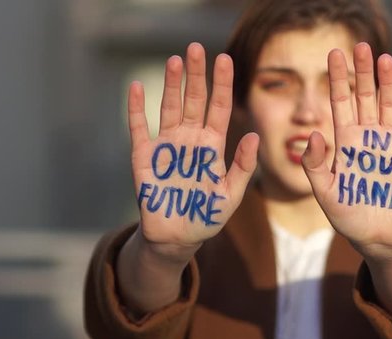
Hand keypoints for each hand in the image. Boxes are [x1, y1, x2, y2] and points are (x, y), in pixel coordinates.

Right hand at [128, 43, 258, 253]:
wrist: (177, 238)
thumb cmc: (207, 217)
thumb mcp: (231, 194)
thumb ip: (243, 167)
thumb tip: (255, 136)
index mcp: (213, 146)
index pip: (219, 108)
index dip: (222, 84)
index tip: (226, 60)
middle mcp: (190, 140)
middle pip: (194, 100)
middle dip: (196, 75)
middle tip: (196, 48)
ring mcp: (166, 146)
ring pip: (168, 107)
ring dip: (171, 84)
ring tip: (175, 60)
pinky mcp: (144, 158)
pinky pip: (139, 129)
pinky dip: (136, 108)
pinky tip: (136, 87)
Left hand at [302, 43, 391, 259]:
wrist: (377, 238)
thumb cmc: (348, 216)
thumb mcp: (326, 192)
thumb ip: (317, 165)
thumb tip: (314, 134)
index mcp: (346, 143)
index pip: (341, 103)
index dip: (338, 79)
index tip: (333, 54)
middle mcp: (368, 138)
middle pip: (365, 98)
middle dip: (362, 72)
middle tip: (359, 46)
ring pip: (389, 107)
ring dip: (387, 83)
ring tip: (383, 59)